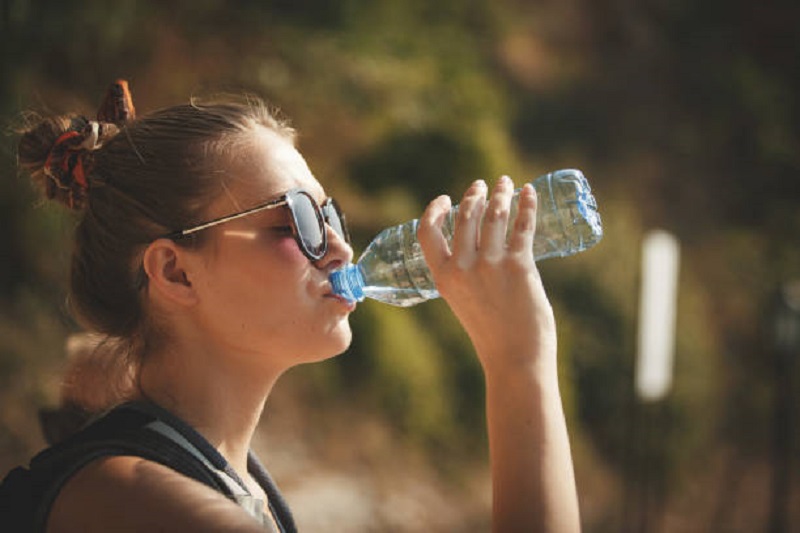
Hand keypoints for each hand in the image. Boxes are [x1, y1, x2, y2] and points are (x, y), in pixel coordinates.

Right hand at [417, 176, 556, 375]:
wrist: (515, 359)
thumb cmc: (493, 334)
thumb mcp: (463, 301)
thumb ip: (465, 274)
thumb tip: (480, 244)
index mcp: (443, 278)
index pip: (427, 232)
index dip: (434, 210)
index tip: (446, 198)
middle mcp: (463, 268)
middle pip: (465, 217)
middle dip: (475, 195)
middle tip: (485, 185)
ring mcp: (490, 266)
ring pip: (494, 215)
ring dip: (501, 194)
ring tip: (506, 184)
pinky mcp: (519, 266)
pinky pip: (522, 226)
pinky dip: (527, 205)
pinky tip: (529, 192)